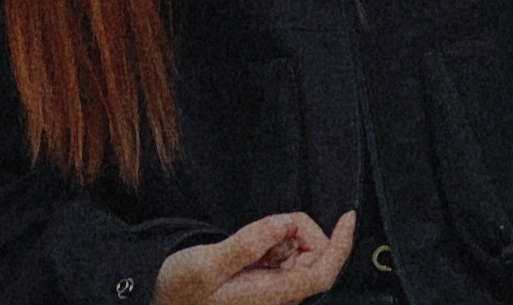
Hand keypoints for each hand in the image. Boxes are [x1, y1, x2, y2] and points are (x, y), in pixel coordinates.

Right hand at [153, 209, 357, 300]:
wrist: (165, 303)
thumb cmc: (182, 289)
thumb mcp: (207, 263)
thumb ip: (246, 244)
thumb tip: (282, 223)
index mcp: (271, 296)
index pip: (321, 273)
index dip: (339, 246)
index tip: (347, 217)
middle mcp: (280, 298)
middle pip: (314, 259)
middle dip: (299, 231)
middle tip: (267, 223)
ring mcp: (275, 292)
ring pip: (300, 256)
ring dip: (284, 237)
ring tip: (250, 242)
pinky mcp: (267, 286)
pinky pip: (285, 258)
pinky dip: (274, 243)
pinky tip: (252, 247)